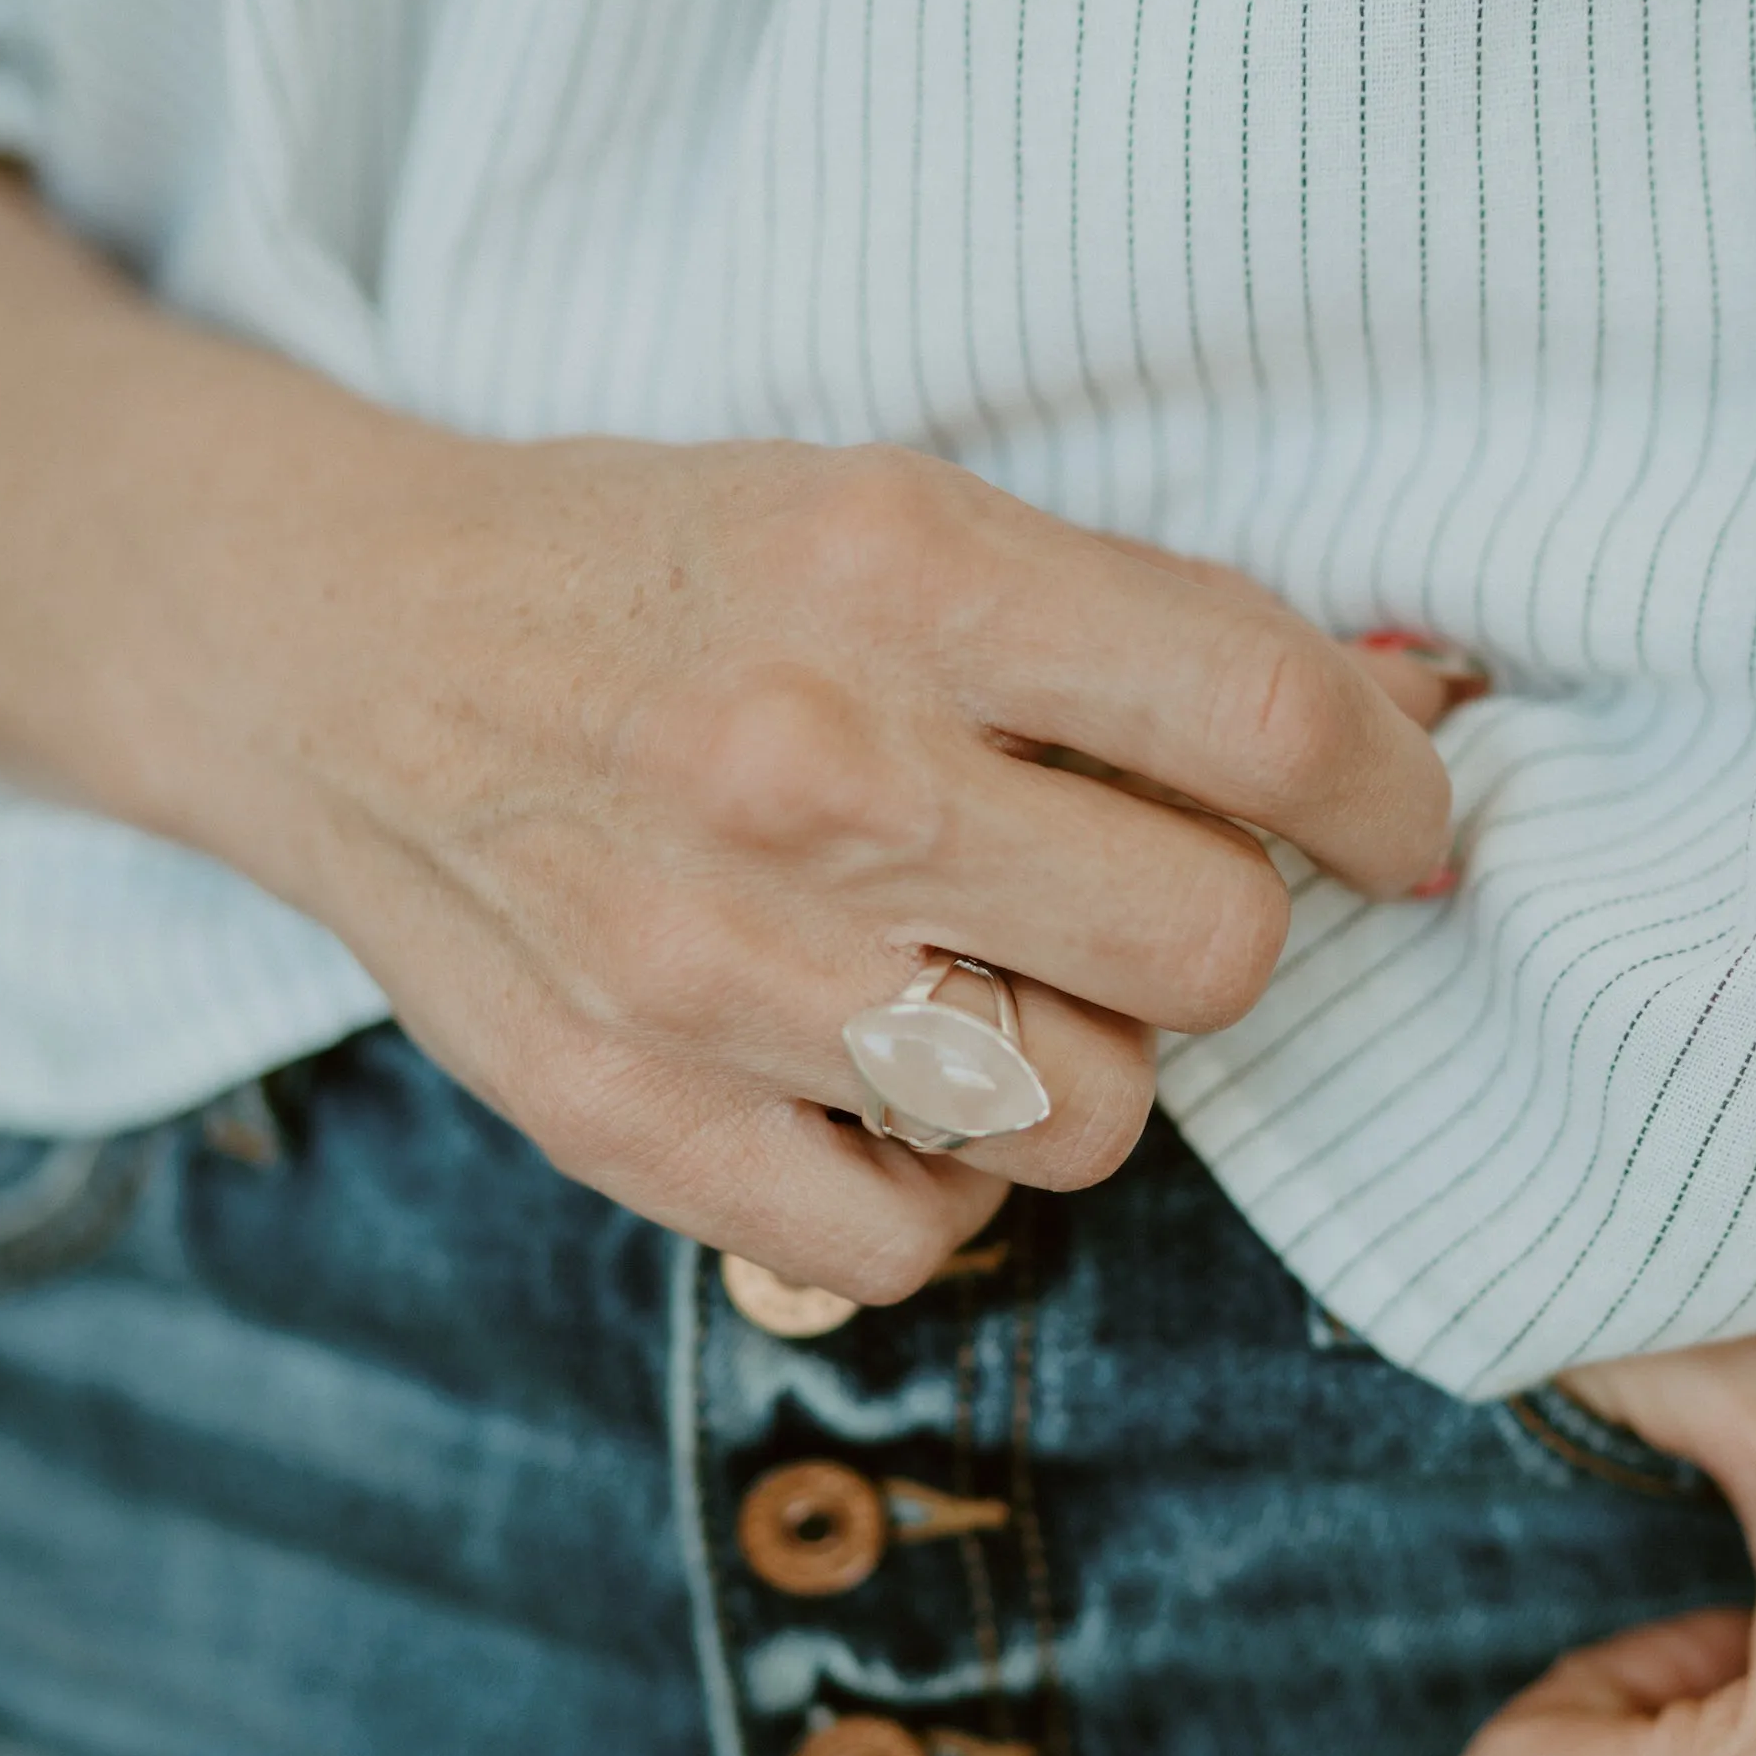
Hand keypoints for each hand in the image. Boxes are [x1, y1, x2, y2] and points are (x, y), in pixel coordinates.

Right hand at [219, 432, 1456, 1300]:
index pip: (1266, 722)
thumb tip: (1412, 713)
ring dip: (1078, 1064)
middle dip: (1216, 930)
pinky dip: (934, 1189)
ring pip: (1087, 1121)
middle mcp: (818, 771)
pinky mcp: (626, 1114)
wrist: (343, 650)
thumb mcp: (890, 512)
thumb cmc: (655, 578)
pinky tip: (882, 1086)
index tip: (1395, 826)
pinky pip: (911, 1243)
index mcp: (902, 572)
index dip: (1390, 794)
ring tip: (983, 980)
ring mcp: (713, 964)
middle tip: (1131, 892)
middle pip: (1210, 951)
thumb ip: (1137, 625)